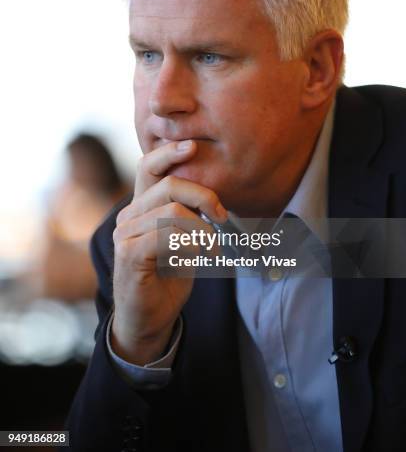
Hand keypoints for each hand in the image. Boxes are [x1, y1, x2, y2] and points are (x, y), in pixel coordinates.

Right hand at [111, 139, 226, 364]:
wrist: (149, 318)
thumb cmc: (168, 277)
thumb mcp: (183, 240)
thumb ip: (188, 216)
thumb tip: (212, 198)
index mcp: (140, 207)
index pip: (147, 167)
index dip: (168, 153)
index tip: (192, 146)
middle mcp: (128, 216)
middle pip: (167, 186)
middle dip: (202, 195)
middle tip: (220, 215)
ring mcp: (125, 234)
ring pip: (172, 212)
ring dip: (202, 229)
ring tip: (213, 248)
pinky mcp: (129, 254)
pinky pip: (167, 236)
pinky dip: (191, 243)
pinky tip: (200, 256)